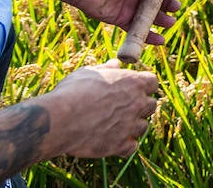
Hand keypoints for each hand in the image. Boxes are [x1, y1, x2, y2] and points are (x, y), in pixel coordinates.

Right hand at [46, 60, 160, 157]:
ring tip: (113, 126)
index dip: (143, 86)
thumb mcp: (89, 73)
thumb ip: (106, 69)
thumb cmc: (72, 92)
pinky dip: (124, 146)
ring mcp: (131, 125)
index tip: (132, 89)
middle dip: (140, 107)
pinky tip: (112, 141)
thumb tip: (115, 64)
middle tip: (122, 109)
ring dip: (132, 127)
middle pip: (151, 105)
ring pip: (143, 127)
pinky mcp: (121, 145)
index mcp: (133, 82)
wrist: (60, 119)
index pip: (152, 82)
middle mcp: (137, 103)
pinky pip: (132, 148)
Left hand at [70, 0, 186, 45]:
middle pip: (159, 4)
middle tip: (174, 9)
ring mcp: (131, 8)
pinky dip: (149, 36)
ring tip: (169, 23)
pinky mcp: (122, 20)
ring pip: (150, 18)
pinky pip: (137, 30)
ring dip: (161, 21)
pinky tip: (160, 40)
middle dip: (168, 7)